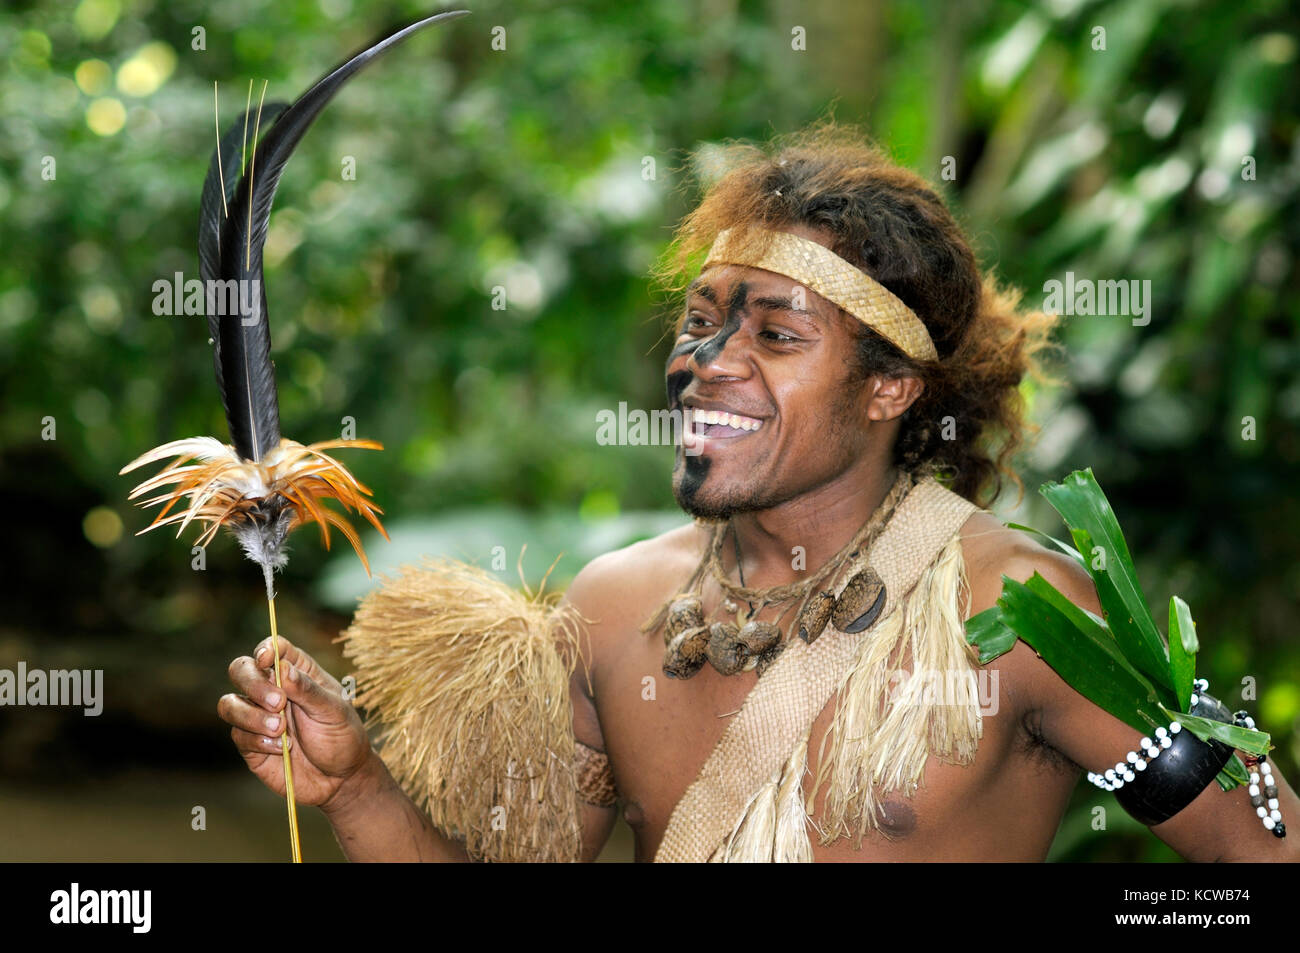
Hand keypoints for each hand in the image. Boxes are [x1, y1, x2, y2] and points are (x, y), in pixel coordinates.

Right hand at [219, 637, 373, 809]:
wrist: (340, 779)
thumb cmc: (342, 736)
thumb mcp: (334, 710)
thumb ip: (308, 689)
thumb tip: (282, 667)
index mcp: (297, 672)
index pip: (273, 648)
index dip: (265, 649)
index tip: (267, 660)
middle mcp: (272, 690)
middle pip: (241, 670)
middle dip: (253, 683)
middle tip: (279, 702)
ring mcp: (258, 716)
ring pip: (229, 704)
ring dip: (251, 715)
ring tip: (280, 729)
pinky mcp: (250, 744)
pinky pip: (238, 735)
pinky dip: (258, 740)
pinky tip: (281, 748)